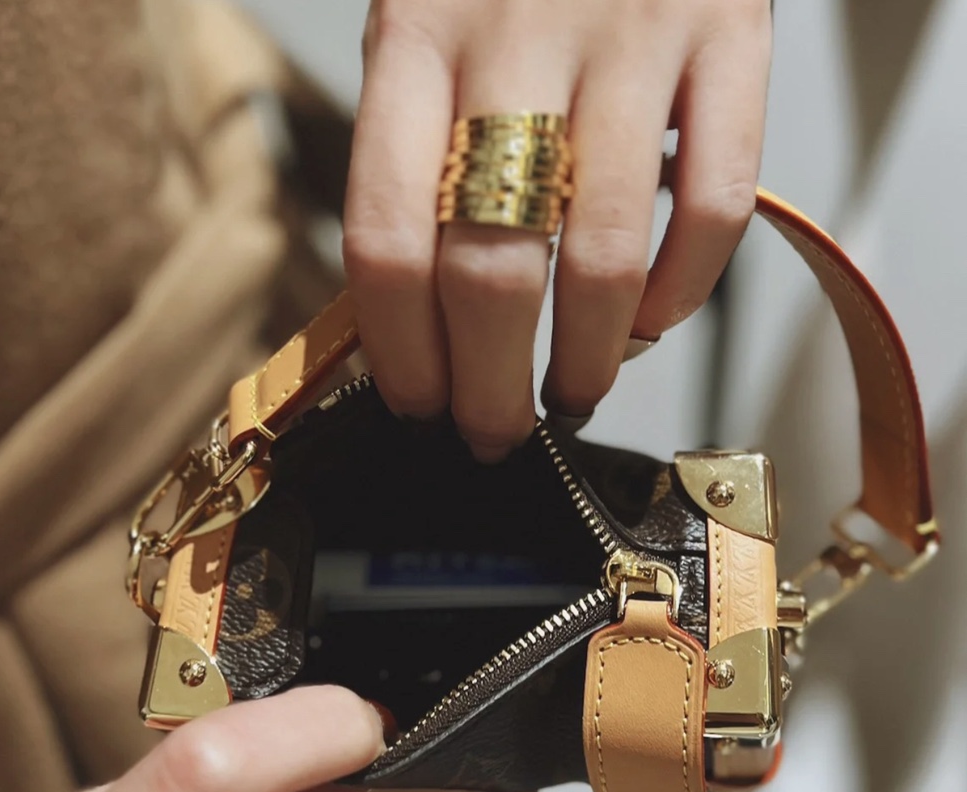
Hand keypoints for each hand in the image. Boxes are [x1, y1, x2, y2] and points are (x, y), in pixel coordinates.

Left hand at [344, 0, 771, 458]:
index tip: (418, 405)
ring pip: (601, 256)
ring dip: (582, 360)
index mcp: (413, 39)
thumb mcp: (422, 35)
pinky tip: (650, 320)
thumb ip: (412, 159)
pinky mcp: (727, 32)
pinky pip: (716, 203)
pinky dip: (682, 291)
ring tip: (570, 391)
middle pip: (488, 270)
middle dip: (488, 388)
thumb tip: (416, 323)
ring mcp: (630, 33)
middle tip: (493, 431)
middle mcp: (514, 34)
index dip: (401, 352)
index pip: (385, 238)